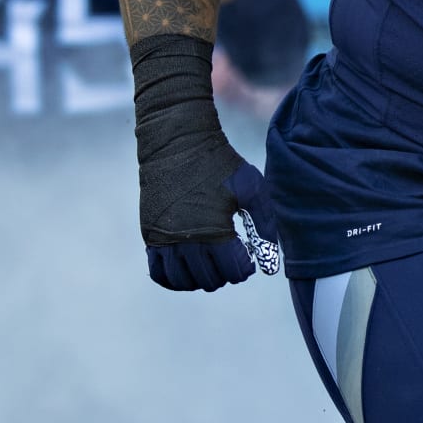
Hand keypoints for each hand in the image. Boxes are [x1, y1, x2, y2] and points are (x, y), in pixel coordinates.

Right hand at [133, 33, 283, 290]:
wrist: (176, 141)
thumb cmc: (217, 161)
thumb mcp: (249, 185)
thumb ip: (264, 220)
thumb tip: (273, 252)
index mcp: (214, 230)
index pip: (233, 271)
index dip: (244, 269)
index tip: (248, 259)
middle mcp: (186, 241)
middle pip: (209, 280)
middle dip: (225, 274)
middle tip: (232, 260)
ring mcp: (164, 239)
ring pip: (183, 281)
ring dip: (200, 280)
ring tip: (212, 265)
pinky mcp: (150, 234)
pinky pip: (158, 273)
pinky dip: (174, 279)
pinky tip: (188, 270)